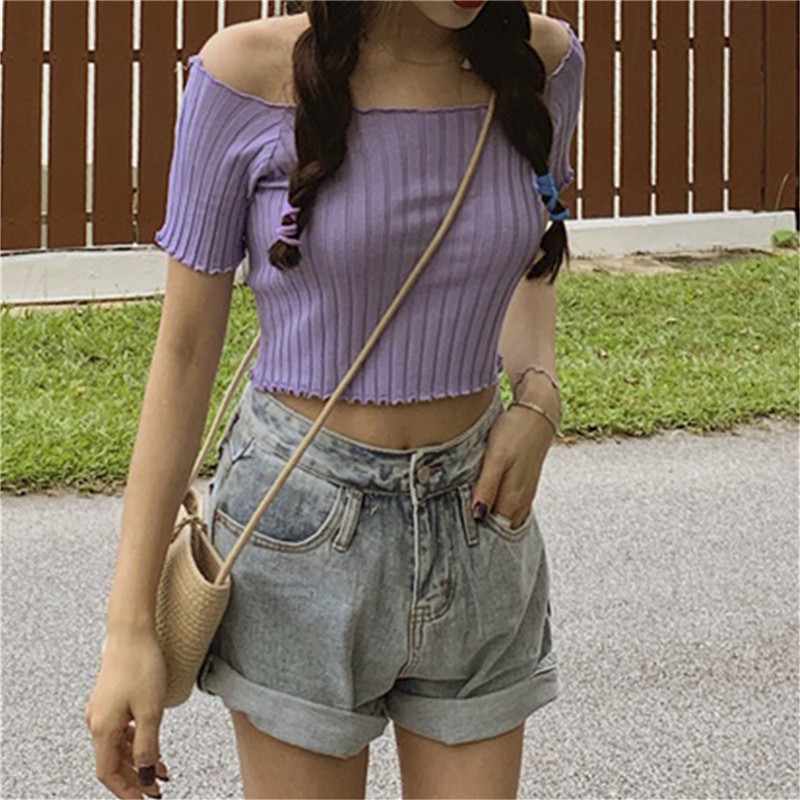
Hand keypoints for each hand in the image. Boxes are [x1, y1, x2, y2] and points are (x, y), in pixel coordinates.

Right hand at [84, 631, 169, 798]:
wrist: (132, 632)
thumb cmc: (142, 665)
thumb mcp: (151, 710)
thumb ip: (147, 746)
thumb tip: (144, 776)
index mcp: (102, 728)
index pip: (108, 773)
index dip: (126, 790)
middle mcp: (96, 721)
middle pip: (112, 762)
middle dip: (134, 778)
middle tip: (155, 789)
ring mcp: (102, 709)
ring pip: (117, 746)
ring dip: (137, 760)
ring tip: (161, 769)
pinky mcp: (110, 698)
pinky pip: (120, 729)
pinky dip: (135, 741)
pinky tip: (152, 743)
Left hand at [470, 405, 553, 527]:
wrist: (537, 414)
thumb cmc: (513, 433)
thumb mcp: (495, 458)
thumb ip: (487, 487)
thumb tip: (478, 515)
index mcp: (513, 497)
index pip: (494, 530)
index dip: (477, 535)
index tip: (459, 535)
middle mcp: (521, 501)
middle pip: (501, 528)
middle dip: (483, 533)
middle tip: (460, 532)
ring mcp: (525, 494)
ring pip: (507, 520)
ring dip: (491, 523)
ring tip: (470, 522)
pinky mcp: (525, 486)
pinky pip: (512, 509)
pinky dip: (499, 512)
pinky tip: (487, 507)